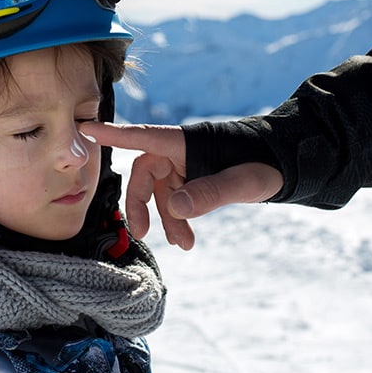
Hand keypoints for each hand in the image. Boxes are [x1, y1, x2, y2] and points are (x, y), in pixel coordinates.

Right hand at [81, 122, 282, 249]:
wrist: (286, 167)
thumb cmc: (265, 165)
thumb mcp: (241, 183)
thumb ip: (209, 194)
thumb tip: (175, 208)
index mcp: (184, 142)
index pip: (141, 137)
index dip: (112, 134)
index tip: (85, 128)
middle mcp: (179, 151)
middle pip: (144, 176)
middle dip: (142, 206)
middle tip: (142, 233)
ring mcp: (184, 165)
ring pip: (160, 194)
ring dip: (166, 220)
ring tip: (184, 245)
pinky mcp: (192, 178)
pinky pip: (175, 200)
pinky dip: (178, 219)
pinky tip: (186, 240)